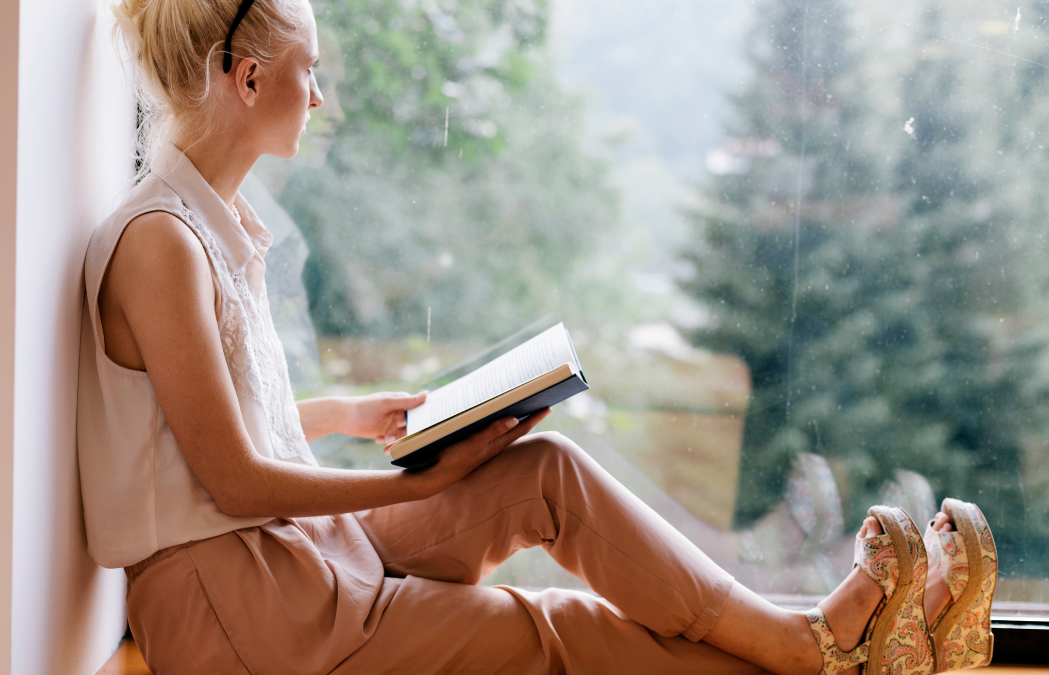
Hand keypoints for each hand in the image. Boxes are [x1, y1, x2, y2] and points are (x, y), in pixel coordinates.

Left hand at [341, 391, 427, 444]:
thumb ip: (406, 401)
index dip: (421, 420)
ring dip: (394, 440)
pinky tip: (377, 441)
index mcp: (403, 402)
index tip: (422, 428)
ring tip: (382, 440)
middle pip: (412, 427)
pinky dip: (388, 444)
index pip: (418, 411)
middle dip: (403, 433)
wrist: (344, 418)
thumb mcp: (386, 403)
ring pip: (403, 436)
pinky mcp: (387, 434)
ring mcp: (394, 424)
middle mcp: (401, 413)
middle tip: (391, 437)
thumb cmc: (365, 406)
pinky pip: (394, 442)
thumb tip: (427, 394)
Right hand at [416, 408, 552, 494]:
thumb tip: (515, 419)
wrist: (435, 476)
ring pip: (504, 429)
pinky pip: (491, 430)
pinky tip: (493, 416)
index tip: (548, 407)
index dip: (535, 418)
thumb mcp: (473, 444)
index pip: (521, 429)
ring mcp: (483, 446)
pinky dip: (497, 421)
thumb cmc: (454, 460)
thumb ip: (492, 432)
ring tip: (522, 405)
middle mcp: (493, 445)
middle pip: (516, 428)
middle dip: (528, 415)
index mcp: (496, 444)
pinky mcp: (473, 445)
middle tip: (539, 400)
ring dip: (514, 417)